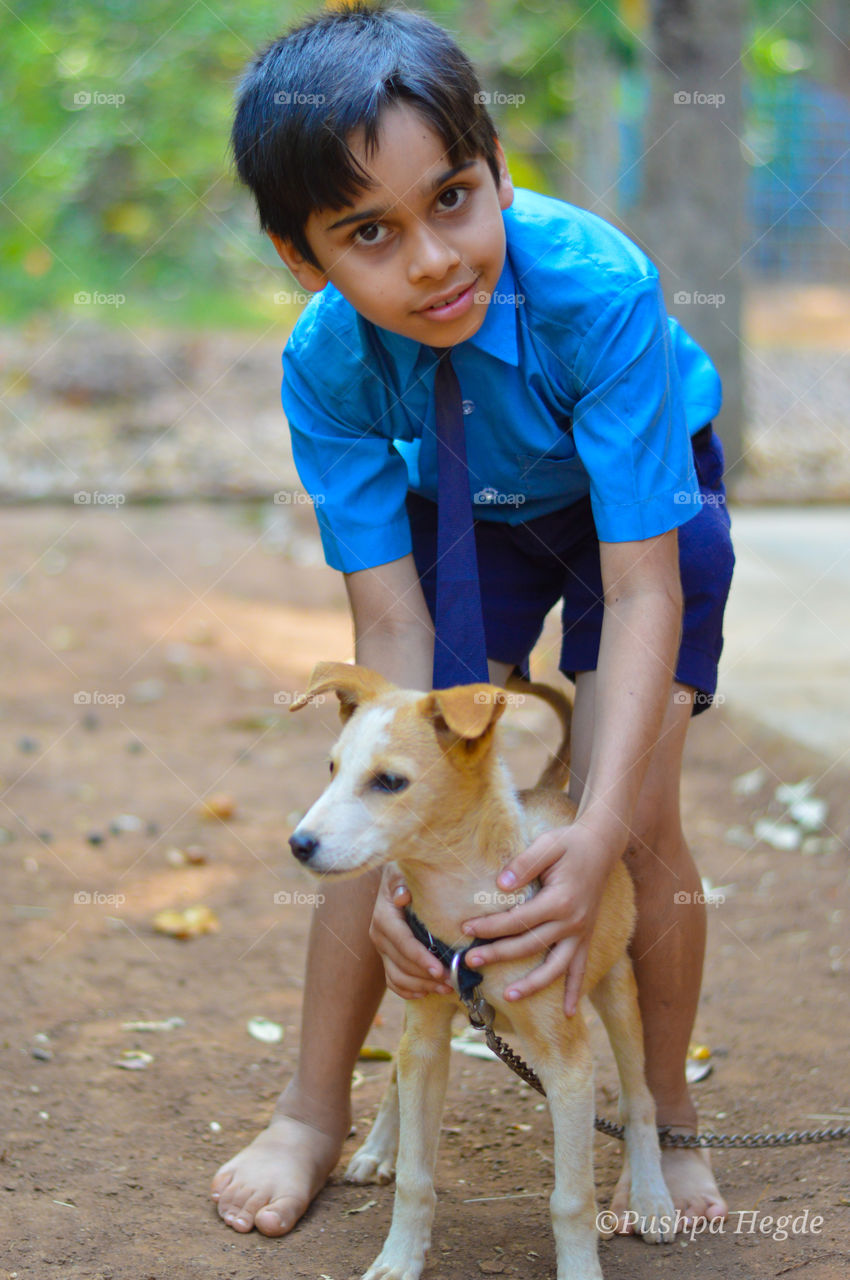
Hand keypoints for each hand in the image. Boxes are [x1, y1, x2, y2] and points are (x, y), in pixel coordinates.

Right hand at [369, 864, 453, 998]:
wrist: (396, 877)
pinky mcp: (385, 956)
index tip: (441, 971)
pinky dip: (408, 991)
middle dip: (427, 977)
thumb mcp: (403, 872)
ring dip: (422, 987)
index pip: (403, 944)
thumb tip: (402, 896)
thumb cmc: (405, 872)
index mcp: (383, 917)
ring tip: (446, 989)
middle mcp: (378, 935)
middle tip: (453, 983)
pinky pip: (393, 981)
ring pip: (398, 977)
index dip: (421, 960)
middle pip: (402, 965)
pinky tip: (426, 993)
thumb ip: (402, 882)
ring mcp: (381, 948)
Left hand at [460, 822, 619, 1015]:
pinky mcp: (585, 936)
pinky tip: (570, 1013)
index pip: (518, 920)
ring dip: (533, 985)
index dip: (490, 926)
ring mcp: (581, 932)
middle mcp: (572, 922)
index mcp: (560, 900)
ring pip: (555, 967)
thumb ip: (524, 863)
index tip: (465, 929)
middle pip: (529, 946)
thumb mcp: (546, 845)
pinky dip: (576, 991)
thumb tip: (501, 885)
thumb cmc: (569, 843)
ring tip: (508, 998)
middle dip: (497, 954)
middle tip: (469, 961)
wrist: (601, 846)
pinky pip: (581, 968)